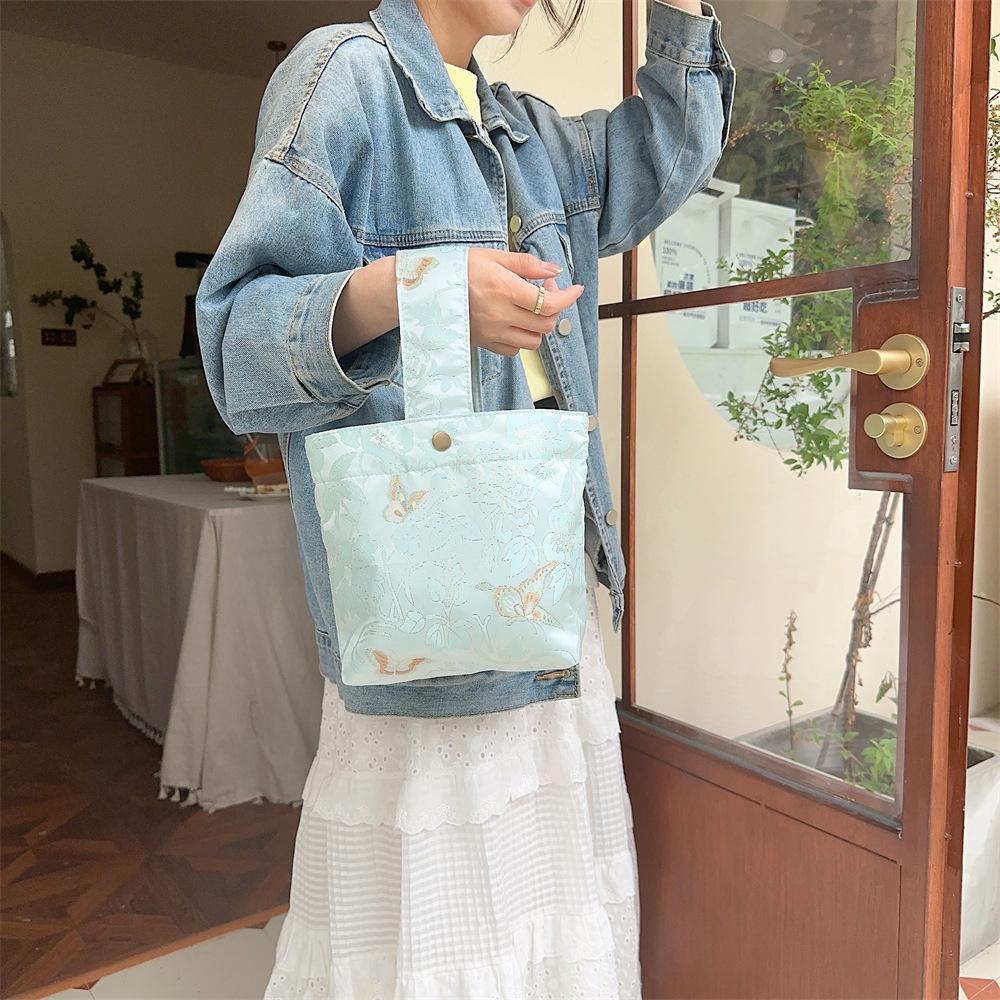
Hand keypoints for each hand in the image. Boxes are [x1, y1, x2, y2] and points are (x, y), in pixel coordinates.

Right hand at [467, 249, 584, 357]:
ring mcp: (492, 333)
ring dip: (539, 326)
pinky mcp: (483, 343)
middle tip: (545, 290)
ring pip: (533, 342)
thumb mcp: (493, 256)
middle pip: (545, 324)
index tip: (575, 290)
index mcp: (504, 289)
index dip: (568, 297)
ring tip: (531, 309)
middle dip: (554, 308)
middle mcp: (500, 315)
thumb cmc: (457, 269)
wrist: (425, 290)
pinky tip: (515, 322)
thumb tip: (554, 271)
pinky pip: (513, 351)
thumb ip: (527, 264)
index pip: (550, 303)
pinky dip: (521, 339)